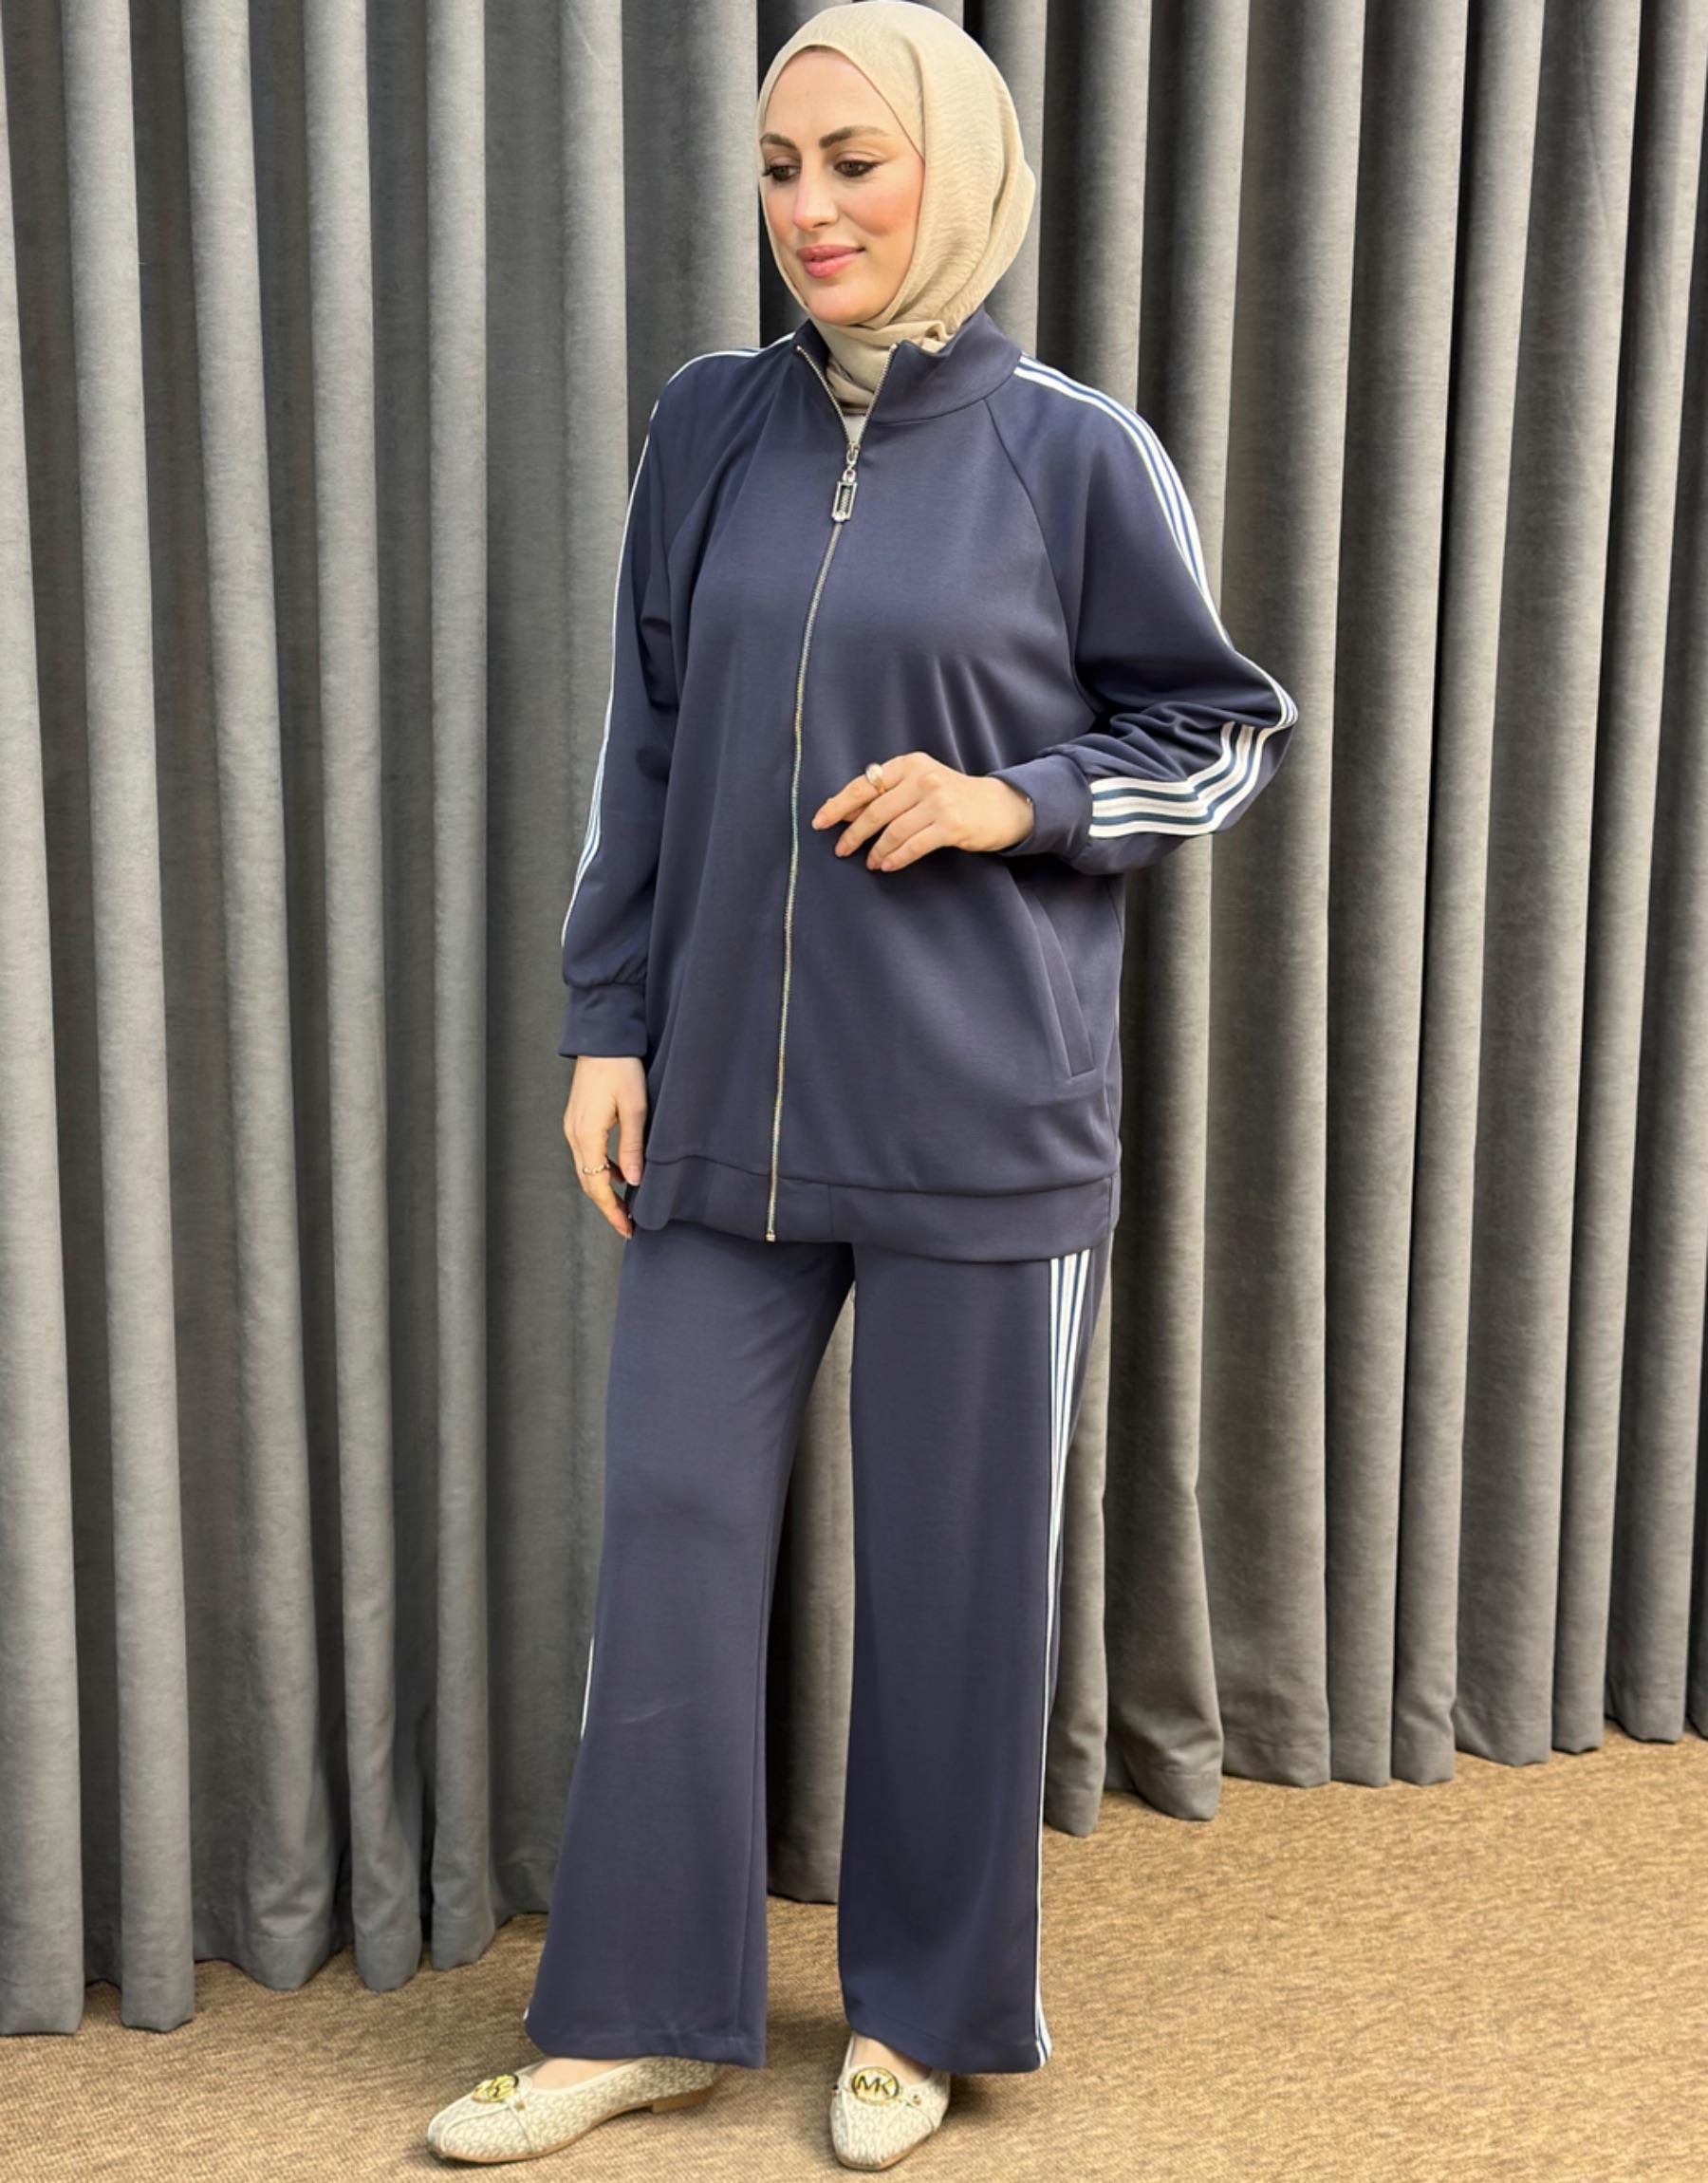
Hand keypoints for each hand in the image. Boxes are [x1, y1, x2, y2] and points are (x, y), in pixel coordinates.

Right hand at [565, 1055, 646, 1239]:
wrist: (603, 1038)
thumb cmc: (621, 1068)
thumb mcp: (635, 1108)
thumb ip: (631, 1147)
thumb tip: (632, 1181)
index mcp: (586, 1135)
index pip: (596, 1186)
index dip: (611, 1211)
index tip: (626, 1228)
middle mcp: (574, 1134)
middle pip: (588, 1182)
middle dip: (607, 1206)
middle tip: (627, 1224)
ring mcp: (573, 1126)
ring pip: (586, 1169)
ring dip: (604, 1188)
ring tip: (625, 1204)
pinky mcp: (578, 1119)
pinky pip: (587, 1153)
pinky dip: (601, 1168)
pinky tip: (619, 1171)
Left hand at [810, 754, 1034, 871]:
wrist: (999, 806)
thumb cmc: (952, 798)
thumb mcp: (919, 785)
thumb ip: (886, 794)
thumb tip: (843, 811)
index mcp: (910, 764)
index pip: (865, 785)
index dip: (839, 805)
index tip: (820, 822)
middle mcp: (923, 778)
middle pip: (875, 810)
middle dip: (853, 833)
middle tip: (841, 850)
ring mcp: (938, 801)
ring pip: (893, 830)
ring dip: (876, 851)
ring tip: (870, 863)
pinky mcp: (951, 824)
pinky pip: (913, 845)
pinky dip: (896, 858)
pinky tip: (887, 865)